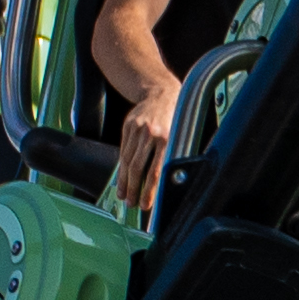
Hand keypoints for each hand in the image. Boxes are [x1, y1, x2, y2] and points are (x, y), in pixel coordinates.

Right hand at [109, 86, 175, 206]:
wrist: (161, 93)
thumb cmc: (174, 119)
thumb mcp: (177, 137)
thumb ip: (169, 158)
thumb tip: (162, 186)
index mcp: (166, 139)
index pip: (155, 171)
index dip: (149, 191)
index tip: (145, 205)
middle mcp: (150, 134)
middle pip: (137, 168)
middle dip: (133, 189)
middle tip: (131, 204)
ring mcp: (137, 130)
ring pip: (127, 161)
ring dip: (124, 182)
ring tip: (124, 196)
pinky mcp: (127, 126)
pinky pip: (123, 151)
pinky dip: (121, 168)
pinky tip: (121, 179)